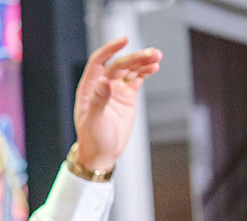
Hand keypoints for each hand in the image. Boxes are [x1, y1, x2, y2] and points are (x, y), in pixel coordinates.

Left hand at [73, 37, 161, 170]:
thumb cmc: (92, 140)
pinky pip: (137, 79)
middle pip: (119, 64)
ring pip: (130, 70)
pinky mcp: (127, 96)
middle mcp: (102, 86)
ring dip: (142, 62)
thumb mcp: (94, 121)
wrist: (102, 153)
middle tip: (152, 54)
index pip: (98, 62)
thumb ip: (98, 100)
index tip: (124, 40)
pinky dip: (145, 72)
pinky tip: (154, 67)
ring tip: (157, 57)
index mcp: (89, 89)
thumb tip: (103, 80)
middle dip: (134, 57)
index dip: (110, 49)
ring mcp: (115, 90)